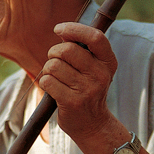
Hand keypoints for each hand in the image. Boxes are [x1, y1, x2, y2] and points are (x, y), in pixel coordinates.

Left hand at [38, 22, 120, 148]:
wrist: (92, 125)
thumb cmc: (87, 89)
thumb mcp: (93, 68)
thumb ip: (81, 49)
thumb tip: (62, 31)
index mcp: (108, 62)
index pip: (95, 37)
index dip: (74, 29)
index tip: (59, 29)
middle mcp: (100, 75)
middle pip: (67, 50)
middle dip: (53, 52)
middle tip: (55, 61)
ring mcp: (87, 90)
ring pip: (54, 66)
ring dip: (48, 70)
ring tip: (56, 78)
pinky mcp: (72, 102)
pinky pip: (47, 81)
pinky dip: (45, 83)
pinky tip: (53, 89)